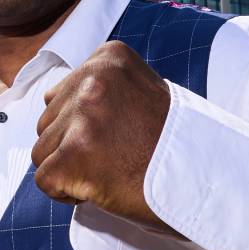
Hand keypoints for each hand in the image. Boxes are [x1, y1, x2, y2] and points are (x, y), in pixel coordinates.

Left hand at [32, 41, 172, 229]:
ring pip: (42, 151)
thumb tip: (52, 98)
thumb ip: (99, 89)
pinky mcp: (73, 155)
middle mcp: (93, 80)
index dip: (82, 125)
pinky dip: (66, 193)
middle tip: (115, 157)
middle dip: (71, 145)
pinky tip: (101, 188)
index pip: (60, 94)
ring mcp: (82, 116)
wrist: (206, 179)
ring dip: (69, 168)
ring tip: (110, 170)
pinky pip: (45, 179)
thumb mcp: (139, 92)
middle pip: (48, 121)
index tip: (118, 135)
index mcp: (109, 57)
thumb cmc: (173, 144)